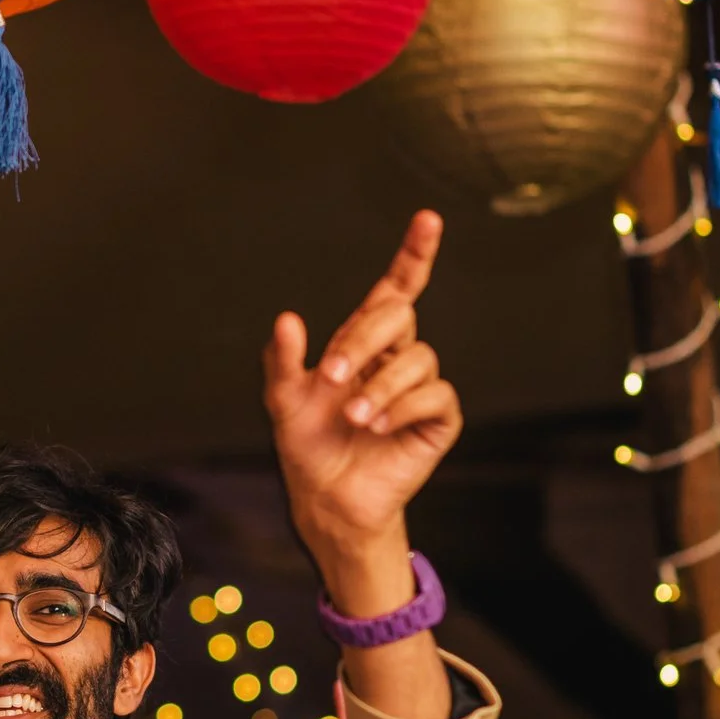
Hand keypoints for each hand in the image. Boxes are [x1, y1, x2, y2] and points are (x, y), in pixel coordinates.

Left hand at [263, 212, 460, 600]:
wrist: (326, 498)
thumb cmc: (308, 446)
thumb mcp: (283, 401)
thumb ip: (283, 361)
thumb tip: (286, 319)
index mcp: (363, 342)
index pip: (396, 288)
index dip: (414, 254)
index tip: (428, 220)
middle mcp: (395, 357)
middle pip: (400, 315)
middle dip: (364, 339)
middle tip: (332, 376)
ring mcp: (419, 387)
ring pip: (419, 358)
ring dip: (380, 386)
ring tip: (353, 417)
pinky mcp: (437, 419)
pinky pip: (436, 395)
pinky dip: (401, 407)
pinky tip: (376, 427)